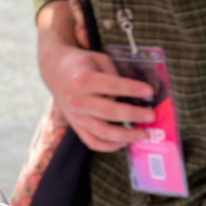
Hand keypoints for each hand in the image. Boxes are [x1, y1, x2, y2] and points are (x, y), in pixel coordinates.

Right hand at [36, 5, 152, 152]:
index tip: (150, 92)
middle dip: (133, 115)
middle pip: (109, 112)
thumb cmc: (81, 64)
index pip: (112, 86)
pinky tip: (124, 142)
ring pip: (102, 132)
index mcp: (83, 79)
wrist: (54, 70)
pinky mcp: (75, 125)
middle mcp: (77, 100)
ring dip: (125, 136)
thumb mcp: (98, 59)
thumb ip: (114, 75)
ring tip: (142, 134)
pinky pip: (92, 142)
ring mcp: (75, 116)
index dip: (133, 89)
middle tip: (151, 116)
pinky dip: (109, 146)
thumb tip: (130, 95)